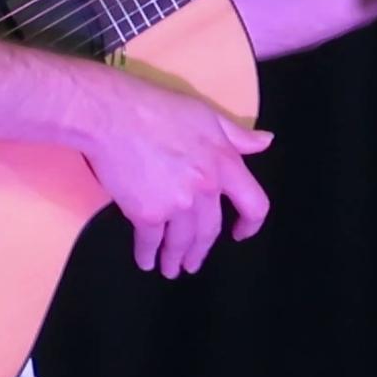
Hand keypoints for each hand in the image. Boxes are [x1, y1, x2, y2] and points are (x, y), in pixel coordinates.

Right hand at [84, 76, 272, 278]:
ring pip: (181, 241)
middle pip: (210, 231)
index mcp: (224, 163)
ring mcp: (176, 204)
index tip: (240, 234)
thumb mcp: (205, 114)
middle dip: (201, 251)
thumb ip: (237, 134)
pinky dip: (147, 254)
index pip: (255, 204)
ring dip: (175, 258)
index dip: (250, 224)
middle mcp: (205, 188)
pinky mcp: (146, 213)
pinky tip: (145, 260)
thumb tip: (266, 142)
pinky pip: (150, 241)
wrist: (111, 115)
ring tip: (170, 268)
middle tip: (192, 263)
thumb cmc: (156, 107)